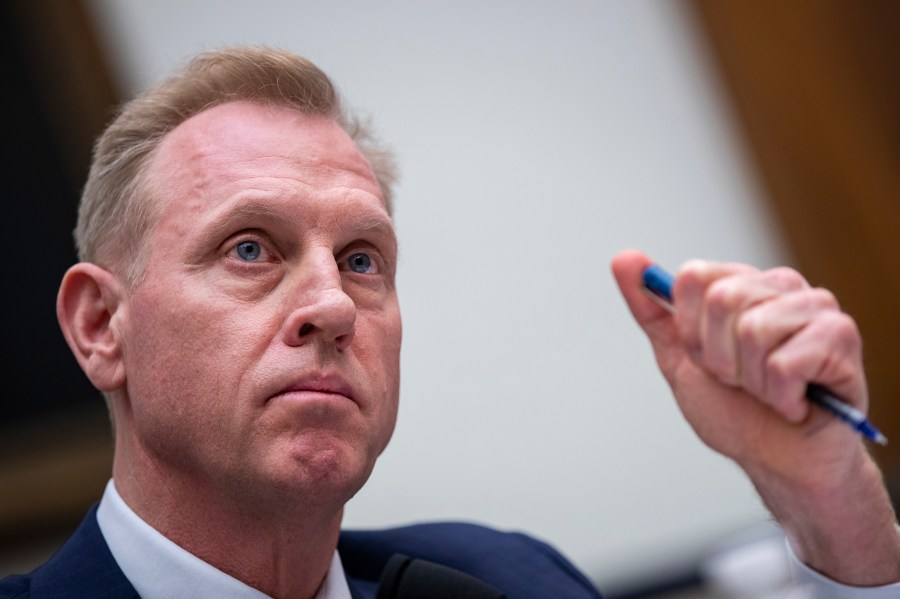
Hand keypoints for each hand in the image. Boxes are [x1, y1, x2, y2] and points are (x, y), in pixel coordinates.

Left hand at [611, 248, 899, 584]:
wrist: (778, 462)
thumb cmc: (735, 409)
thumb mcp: (679, 357)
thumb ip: (650, 308)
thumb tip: (624, 258)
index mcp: (742, 282)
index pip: (693, 277)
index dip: (690, 330)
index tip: (707, 358)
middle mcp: (781, 285)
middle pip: (721, 299)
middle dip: (718, 357)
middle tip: (741, 380)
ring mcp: (816, 306)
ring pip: (753, 331)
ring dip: (751, 380)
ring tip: (769, 391)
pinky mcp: (841, 336)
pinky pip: (784, 363)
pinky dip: (780, 397)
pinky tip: (795, 402)